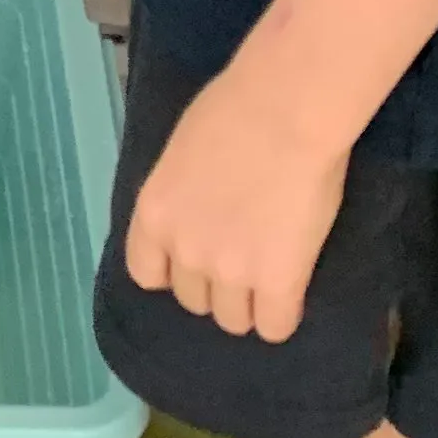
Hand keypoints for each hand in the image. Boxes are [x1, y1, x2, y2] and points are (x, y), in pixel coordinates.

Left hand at [123, 59, 349, 341]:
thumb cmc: (234, 109)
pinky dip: (281, 315)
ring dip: (249, 303)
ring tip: (270, 274)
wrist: (285, 109)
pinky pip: (274, 328)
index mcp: (153, 215)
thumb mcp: (181, 154)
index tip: (195, 258)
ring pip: (233, 320)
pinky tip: (291, 291)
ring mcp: (229, 271)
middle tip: (243, 255)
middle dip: (215, 284)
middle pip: (194, 300)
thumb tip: (196, 213)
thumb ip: (181, 196)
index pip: (146, 274)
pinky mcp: (277, 282)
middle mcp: (183, 250)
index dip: (173, 270)